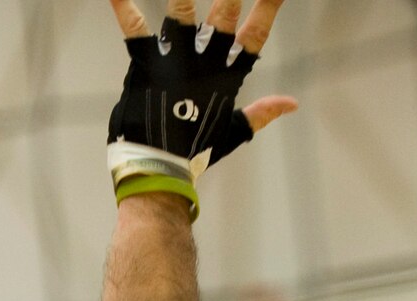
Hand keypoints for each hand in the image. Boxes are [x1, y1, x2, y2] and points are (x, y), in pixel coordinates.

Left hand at [106, 0, 296, 206]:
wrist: (158, 168)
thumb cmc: (194, 152)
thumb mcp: (233, 131)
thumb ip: (262, 113)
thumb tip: (292, 104)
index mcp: (225, 77)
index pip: (255, 35)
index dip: (268, 7)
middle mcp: (202, 63)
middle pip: (223, 16)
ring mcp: (173, 62)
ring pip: (181, 15)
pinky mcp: (145, 65)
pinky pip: (135, 30)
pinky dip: (124, 7)